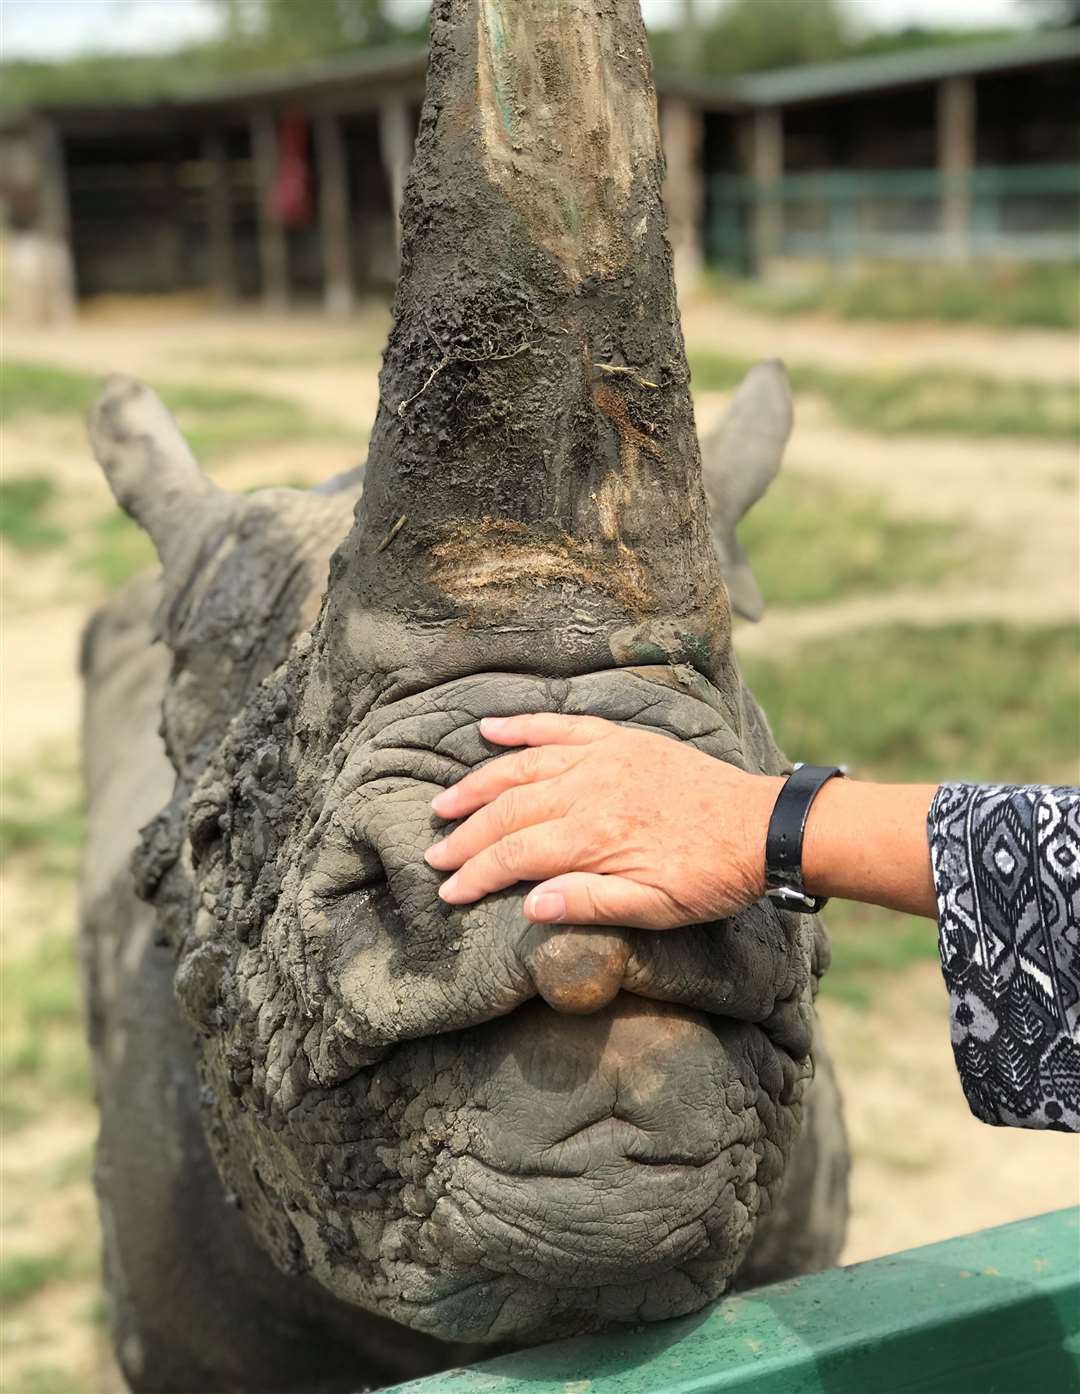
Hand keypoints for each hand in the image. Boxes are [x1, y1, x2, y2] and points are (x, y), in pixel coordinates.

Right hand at [425, 713, 782, 929]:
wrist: (762, 827)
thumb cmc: (712, 877)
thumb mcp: (656, 908)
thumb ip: (591, 903)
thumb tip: (530, 905)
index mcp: (596, 838)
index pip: (516, 855)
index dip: (477, 874)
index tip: (449, 892)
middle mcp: (591, 791)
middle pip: (509, 811)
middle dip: (466, 835)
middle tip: (434, 855)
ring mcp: (604, 759)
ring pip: (524, 767)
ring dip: (479, 786)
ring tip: (444, 804)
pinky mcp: (620, 741)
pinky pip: (561, 728)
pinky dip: (523, 726)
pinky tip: (489, 728)